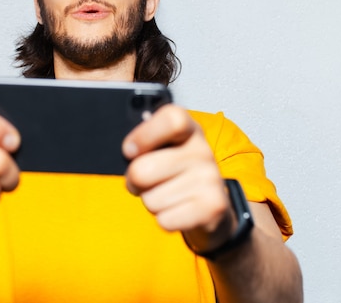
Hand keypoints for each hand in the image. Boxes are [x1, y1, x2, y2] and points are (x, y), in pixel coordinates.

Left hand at [122, 105, 236, 252]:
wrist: (210, 206)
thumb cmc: (177, 173)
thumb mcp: (164, 149)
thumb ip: (146, 143)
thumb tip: (128, 151)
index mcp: (189, 130)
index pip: (171, 120)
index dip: (143, 136)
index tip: (129, 151)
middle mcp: (203, 151)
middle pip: (143, 170)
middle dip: (134, 181)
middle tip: (144, 181)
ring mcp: (210, 179)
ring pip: (151, 199)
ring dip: (151, 202)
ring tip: (167, 195)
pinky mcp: (212, 208)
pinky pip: (164, 220)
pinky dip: (164, 220)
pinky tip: (178, 209)